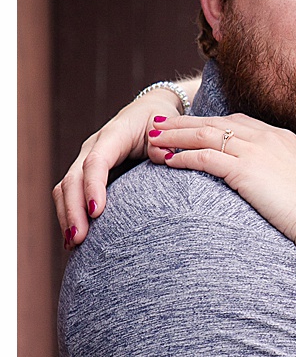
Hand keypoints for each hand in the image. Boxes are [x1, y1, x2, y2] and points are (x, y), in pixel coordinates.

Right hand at [54, 83, 185, 247]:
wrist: (151, 113)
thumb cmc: (162, 124)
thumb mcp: (169, 131)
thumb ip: (165, 146)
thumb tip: (164, 158)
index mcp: (113, 135)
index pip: (96, 161)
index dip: (93, 185)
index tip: (96, 211)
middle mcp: (93, 148)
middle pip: (73, 178)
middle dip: (73, 209)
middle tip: (78, 238)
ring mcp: (87, 160)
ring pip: (66, 188)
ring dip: (67, 215)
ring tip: (72, 244)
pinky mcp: (87, 173)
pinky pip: (71, 193)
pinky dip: (69, 214)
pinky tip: (72, 238)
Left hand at [148, 114, 295, 243]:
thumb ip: (283, 173)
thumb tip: (273, 183)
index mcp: (282, 137)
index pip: (236, 121)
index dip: (208, 122)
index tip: (189, 125)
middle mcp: (266, 137)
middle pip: (214, 122)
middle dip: (183, 123)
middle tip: (158, 123)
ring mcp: (255, 151)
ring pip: (204, 135)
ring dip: (174, 136)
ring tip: (151, 139)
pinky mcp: (244, 170)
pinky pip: (204, 157)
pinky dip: (182, 156)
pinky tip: (166, 160)